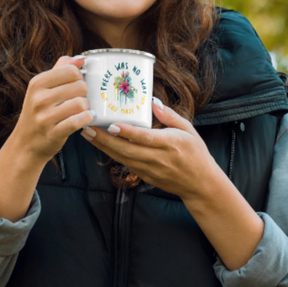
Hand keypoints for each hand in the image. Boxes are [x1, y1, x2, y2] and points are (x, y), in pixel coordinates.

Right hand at [12, 55, 94, 165]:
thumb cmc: (38, 113)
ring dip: (86, 107)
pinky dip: (87, 118)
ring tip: (82, 110)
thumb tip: (80, 58)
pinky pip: (79, 121)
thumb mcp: (42, 88)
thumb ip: (61, 69)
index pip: (71, 70)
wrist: (25, 144)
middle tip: (79, 99)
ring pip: (81, 103)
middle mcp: (39, 99)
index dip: (79, 77)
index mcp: (37, 83)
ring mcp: (45, 117)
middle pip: (80, 86)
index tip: (75, 85)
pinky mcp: (53, 133)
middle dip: (84, 93)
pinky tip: (86, 118)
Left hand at [80, 97, 215, 199]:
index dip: (126, 132)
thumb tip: (152, 101)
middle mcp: (157, 158)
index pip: (144, 138)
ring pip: (122, 158)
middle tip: (87, 127)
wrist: (200, 185)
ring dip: (103, 147)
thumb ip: (170, 115)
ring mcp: (150, 170)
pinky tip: (101, 144)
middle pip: (126, 150)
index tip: (110, 124)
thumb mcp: (189, 130)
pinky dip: (112, 154)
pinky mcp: (145, 177)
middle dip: (104, 139)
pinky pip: (125, 164)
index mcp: (169, 144)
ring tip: (87, 134)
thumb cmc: (196, 153)